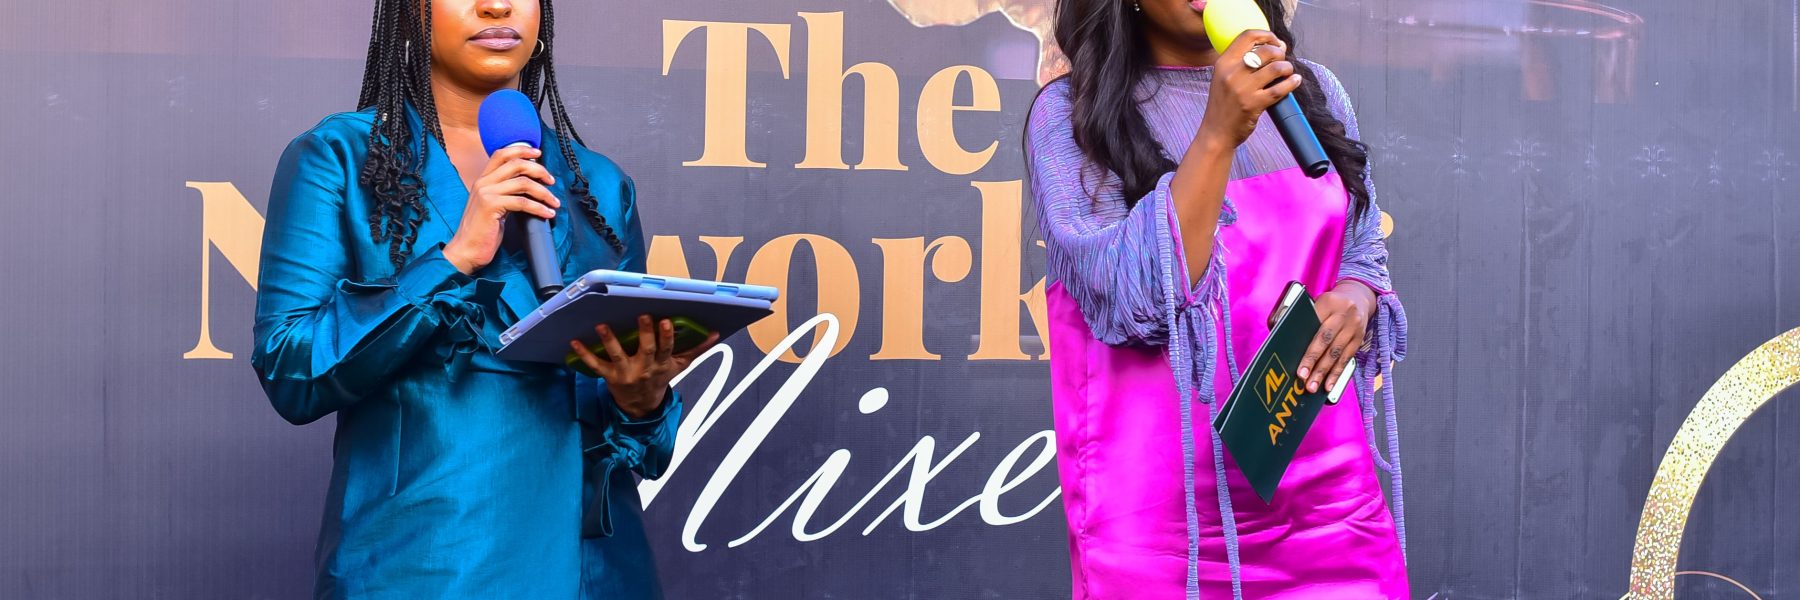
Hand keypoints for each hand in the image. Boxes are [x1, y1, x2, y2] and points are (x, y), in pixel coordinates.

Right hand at [441, 146, 559, 274]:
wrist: (466, 250)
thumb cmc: (482, 232)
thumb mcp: (493, 206)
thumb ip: (506, 192)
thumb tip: (530, 186)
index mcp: (482, 180)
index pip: (501, 154)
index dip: (521, 150)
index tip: (538, 153)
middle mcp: (483, 182)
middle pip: (516, 164)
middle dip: (539, 170)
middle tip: (551, 181)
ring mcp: (486, 193)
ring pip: (523, 183)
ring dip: (544, 192)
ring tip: (554, 202)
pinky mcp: (491, 206)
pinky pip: (522, 202)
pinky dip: (538, 207)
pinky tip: (547, 213)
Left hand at [567, 315, 720, 419]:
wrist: (641, 405)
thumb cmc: (660, 379)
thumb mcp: (680, 366)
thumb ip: (697, 349)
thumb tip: (716, 333)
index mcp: (662, 364)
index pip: (667, 349)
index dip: (666, 336)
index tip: (666, 321)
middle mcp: (644, 368)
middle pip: (646, 349)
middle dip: (645, 333)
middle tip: (643, 316)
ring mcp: (625, 373)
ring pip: (617, 355)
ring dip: (609, 340)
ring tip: (602, 325)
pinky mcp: (609, 376)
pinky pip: (595, 366)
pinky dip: (584, 354)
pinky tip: (574, 342)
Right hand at [1195, 30, 1300, 151]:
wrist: (1216, 133)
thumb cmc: (1223, 105)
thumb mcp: (1223, 78)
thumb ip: (1241, 62)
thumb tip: (1275, 47)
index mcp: (1224, 63)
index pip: (1247, 36)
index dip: (1267, 35)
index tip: (1276, 42)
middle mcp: (1232, 73)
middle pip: (1266, 50)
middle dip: (1280, 53)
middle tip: (1282, 61)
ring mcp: (1243, 89)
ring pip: (1276, 68)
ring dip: (1287, 68)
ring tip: (1288, 73)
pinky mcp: (1254, 104)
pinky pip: (1280, 88)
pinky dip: (1292, 83)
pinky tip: (1294, 81)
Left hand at [1297, 282, 1375, 393]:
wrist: (1358, 297)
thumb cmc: (1330, 303)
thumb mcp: (1317, 302)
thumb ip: (1304, 318)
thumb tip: (1284, 339)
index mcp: (1328, 302)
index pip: (1313, 325)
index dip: (1305, 344)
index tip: (1296, 358)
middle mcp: (1343, 314)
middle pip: (1325, 340)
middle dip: (1313, 361)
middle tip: (1303, 377)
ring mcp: (1353, 327)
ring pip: (1336, 353)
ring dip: (1324, 372)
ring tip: (1313, 387)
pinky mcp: (1359, 339)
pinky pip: (1347, 358)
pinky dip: (1337, 373)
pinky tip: (1329, 385)